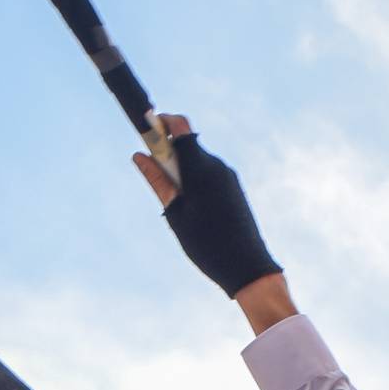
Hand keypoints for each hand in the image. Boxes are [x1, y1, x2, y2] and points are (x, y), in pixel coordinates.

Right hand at [133, 116, 288, 312]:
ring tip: (179, 206)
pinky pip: (208, 173)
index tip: (147, 130)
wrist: (249, 268)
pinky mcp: (233, 186)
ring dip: (181, 171)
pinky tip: (194, 210)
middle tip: (157, 179)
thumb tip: (139, 155)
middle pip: (186, 144)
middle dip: (168, 154)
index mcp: (200, 170)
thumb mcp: (176, 214)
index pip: (180, 126)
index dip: (161, 122)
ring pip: (196, 160)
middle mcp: (217, 166)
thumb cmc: (208, 245)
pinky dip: (194, 181)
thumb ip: (158, 181)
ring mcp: (228, 176)